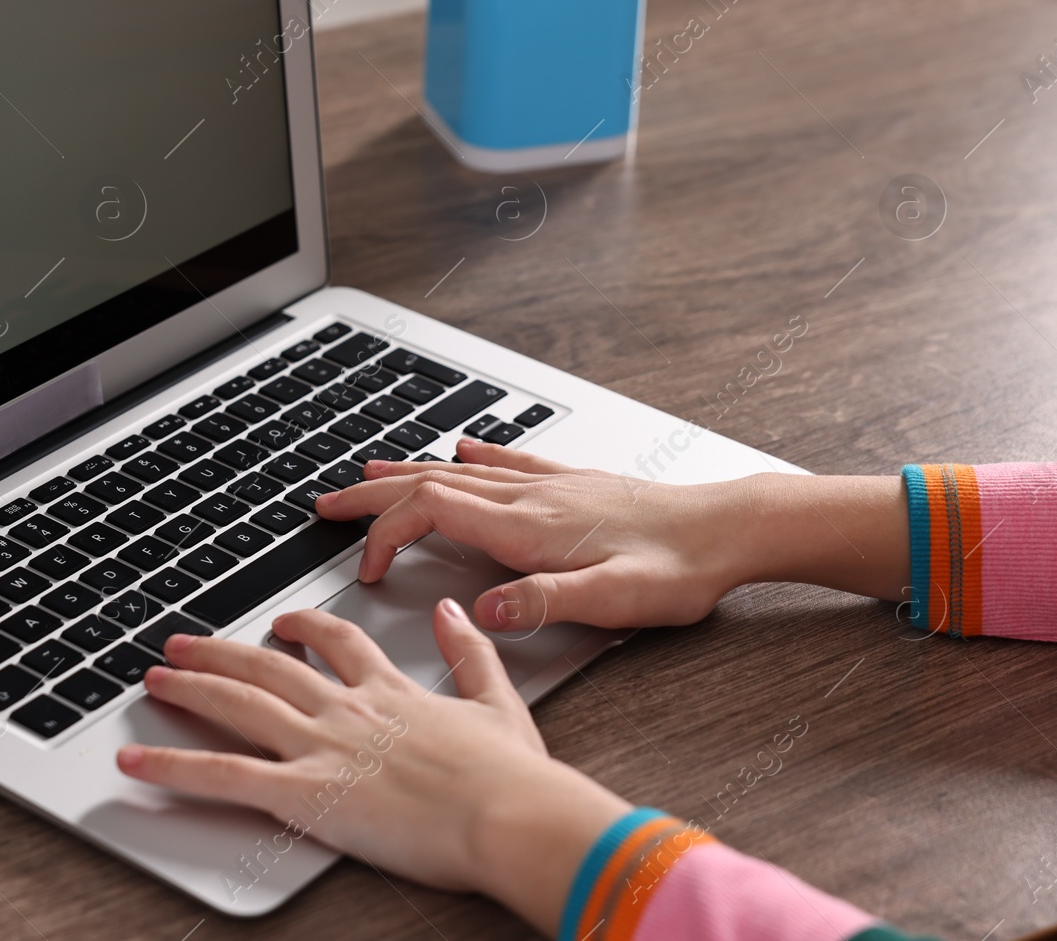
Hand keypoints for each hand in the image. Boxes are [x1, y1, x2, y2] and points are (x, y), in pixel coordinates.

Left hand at [117, 601, 630, 931]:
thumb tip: (453, 610)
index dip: (304, 627)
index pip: (336, 643)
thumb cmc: (511, 778)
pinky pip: (224, 775)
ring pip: (238, 705)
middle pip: (268, 666)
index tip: (281, 621)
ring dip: (190, 688)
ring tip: (154, 679)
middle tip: (182, 643)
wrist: (509, 815)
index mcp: (392, 692)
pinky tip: (136, 761)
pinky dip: (173, 766)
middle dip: (220, 651)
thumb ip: (470, 653)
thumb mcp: (499, 702)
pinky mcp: (305, 792)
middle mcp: (347, 710)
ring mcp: (322, 746)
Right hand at [314, 439, 909, 632]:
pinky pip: (506, 460)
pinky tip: (464, 445)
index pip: (431, 511)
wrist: (729, 529)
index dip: (386, 533)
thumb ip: (545, 602)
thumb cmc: (679, 568)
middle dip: (372, 493)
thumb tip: (485, 611)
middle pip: (430, 481)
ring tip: (368, 472)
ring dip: (407, 470)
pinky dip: (471, 455)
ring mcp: (549, 484)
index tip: (368, 568)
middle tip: (327, 502)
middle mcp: (530, 496)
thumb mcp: (615, 600)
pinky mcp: (571, 483)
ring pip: (459, 468)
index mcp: (528, 525)